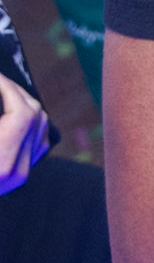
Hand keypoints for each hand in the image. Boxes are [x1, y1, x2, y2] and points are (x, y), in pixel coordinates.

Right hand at [0, 72, 49, 195]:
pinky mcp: (20, 174)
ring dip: (22, 102)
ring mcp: (21, 174)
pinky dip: (28, 119)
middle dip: (14, 91)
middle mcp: (17, 170)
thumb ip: (1, 115)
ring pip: (40, 125)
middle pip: (35, 116)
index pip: (22, 113)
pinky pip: (37, 138)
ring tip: (1, 90)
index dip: (7, 88)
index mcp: (2, 163)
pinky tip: (10, 109)